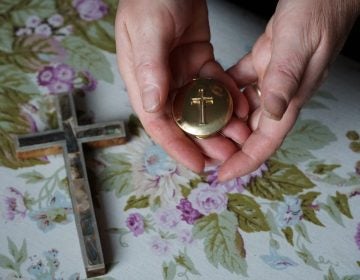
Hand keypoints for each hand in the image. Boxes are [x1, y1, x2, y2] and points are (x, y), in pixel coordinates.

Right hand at [115, 0, 249, 172]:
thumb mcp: (148, 31)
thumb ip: (150, 68)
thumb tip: (152, 108)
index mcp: (142, 80)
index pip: (157, 122)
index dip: (176, 146)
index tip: (197, 164)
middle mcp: (161, 81)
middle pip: (181, 120)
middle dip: (204, 140)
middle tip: (226, 155)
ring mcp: (181, 72)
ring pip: (201, 106)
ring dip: (220, 122)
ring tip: (241, 135)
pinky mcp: (200, 61)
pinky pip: (215, 84)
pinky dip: (229, 96)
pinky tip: (243, 106)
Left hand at [218, 0, 359, 179]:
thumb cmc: (319, 12)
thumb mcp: (299, 45)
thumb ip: (285, 78)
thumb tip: (273, 112)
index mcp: (291, 96)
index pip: (266, 140)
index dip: (245, 161)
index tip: (224, 175)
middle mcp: (280, 93)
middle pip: (252, 130)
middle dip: (230, 145)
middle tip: (204, 152)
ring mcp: (271, 78)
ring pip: (245, 108)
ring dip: (225, 120)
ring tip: (201, 128)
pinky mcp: (263, 61)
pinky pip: (239, 82)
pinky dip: (225, 89)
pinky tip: (210, 92)